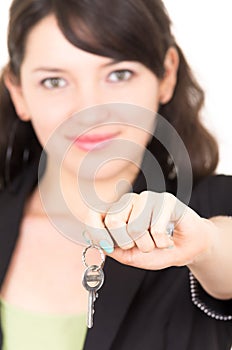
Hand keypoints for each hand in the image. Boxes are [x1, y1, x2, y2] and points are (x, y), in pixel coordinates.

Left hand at [84, 191, 216, 269]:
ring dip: (147, 244)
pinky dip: (162, 242)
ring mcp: (148, 198)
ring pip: (135, 226)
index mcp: (118, 211)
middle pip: (113, 221)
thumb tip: (93, 241)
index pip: (95, 214)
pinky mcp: (166, 200)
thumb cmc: (159, 249)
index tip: (107, 247)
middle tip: (141, 245)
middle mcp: (130, 201)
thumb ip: (112, 249)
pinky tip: (167, 239)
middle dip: (127, 243)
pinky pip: (156, 228)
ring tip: (156, 242)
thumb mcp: (131, 256)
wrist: (188, 248)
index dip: (96, 232)